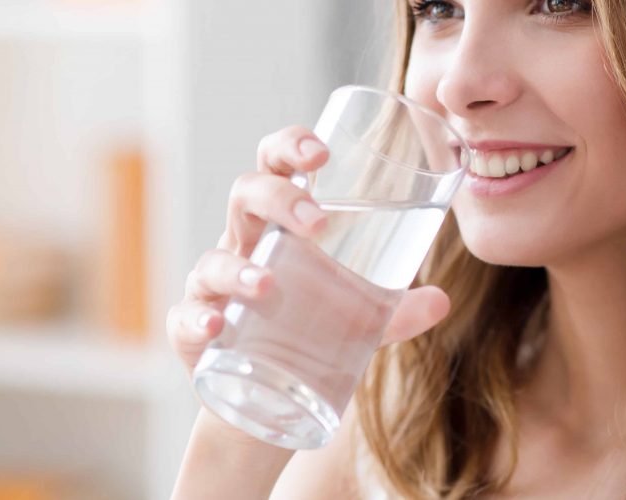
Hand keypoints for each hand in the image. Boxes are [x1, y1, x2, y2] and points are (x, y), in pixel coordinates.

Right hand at [164, 125, 452, 372]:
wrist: (265, 401)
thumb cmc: (307, 334)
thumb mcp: (358, 320)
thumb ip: (395, 311)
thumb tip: (440, 301)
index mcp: (278, 226)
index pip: (275, 166)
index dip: (290, 147)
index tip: (322, 152)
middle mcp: (242, 246)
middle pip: (244, 196)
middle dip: (277, 197)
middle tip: (317, 221)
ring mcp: (212, 289)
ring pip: (212, 260)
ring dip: (238, 267)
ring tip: (268, 285)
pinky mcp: (193, 333)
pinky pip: (185, 318)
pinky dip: (197, 318)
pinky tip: (216, 324)